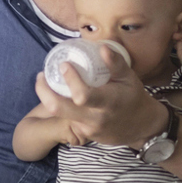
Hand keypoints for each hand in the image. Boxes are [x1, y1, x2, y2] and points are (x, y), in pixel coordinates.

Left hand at [40, 43, 168, 148]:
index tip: (64, 64)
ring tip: (46, 82)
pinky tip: (60, 95)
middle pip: (58, 108)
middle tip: (41, 75)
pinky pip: (65, 120)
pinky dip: (60, 106)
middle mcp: (94, 119)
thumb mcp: (129, 78)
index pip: (83, 95)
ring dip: (48, 98)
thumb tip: (102, 47)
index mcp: (107, 103)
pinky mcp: (82, 135)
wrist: (140, 126)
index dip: (70, 79)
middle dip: (43, 91)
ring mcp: (86, 129)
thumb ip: (116, 63)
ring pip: (58, 115)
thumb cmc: (132, 97)